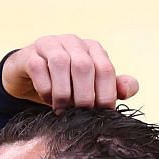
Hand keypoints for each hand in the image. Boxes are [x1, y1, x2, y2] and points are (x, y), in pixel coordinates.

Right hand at [2, 35, 138, 110]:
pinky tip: (47, 99)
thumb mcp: (90, 88)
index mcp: (92, 49)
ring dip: (63, 93)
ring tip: (62, 110)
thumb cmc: (65, 85)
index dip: (105, 95)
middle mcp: (73, 43)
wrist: (29, 80)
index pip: (105, 69)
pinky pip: (38, 67)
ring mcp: (50, 45)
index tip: (100, 115)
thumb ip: (111, 88)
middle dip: (84, 96)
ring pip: (61, 64)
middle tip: (80, 115)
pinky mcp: (30, 54)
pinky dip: (45, 88)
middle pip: (84, 66)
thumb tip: (130, 89)